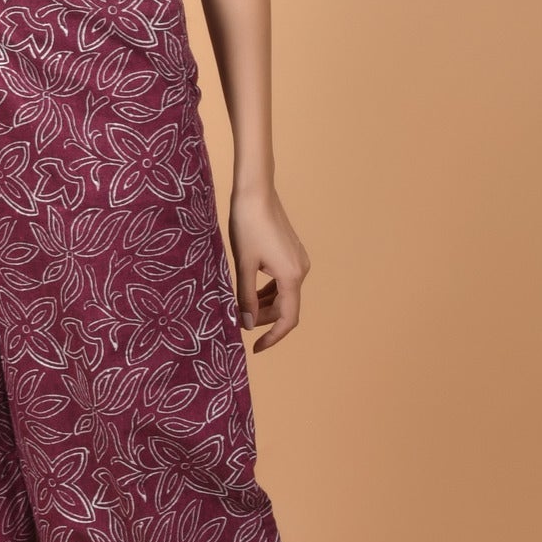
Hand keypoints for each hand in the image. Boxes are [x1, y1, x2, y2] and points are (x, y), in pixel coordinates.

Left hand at [229, 185, 308, 351]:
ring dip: (265, 305)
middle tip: (240, 322)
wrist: (255, 193)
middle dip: (263, 319)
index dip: (273, 337)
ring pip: (283, 294)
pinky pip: (282, 281)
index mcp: (291, 276)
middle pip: (285, 307)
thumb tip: (246, 325)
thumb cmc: (247, 226)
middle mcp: (301, 270)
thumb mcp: (243, 266)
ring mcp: (298, 261)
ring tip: (242, 308)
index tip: (256, 348)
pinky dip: (268, 290)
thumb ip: (245, 298)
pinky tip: (250, 291)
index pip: (288, 319)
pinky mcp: (292, 253)